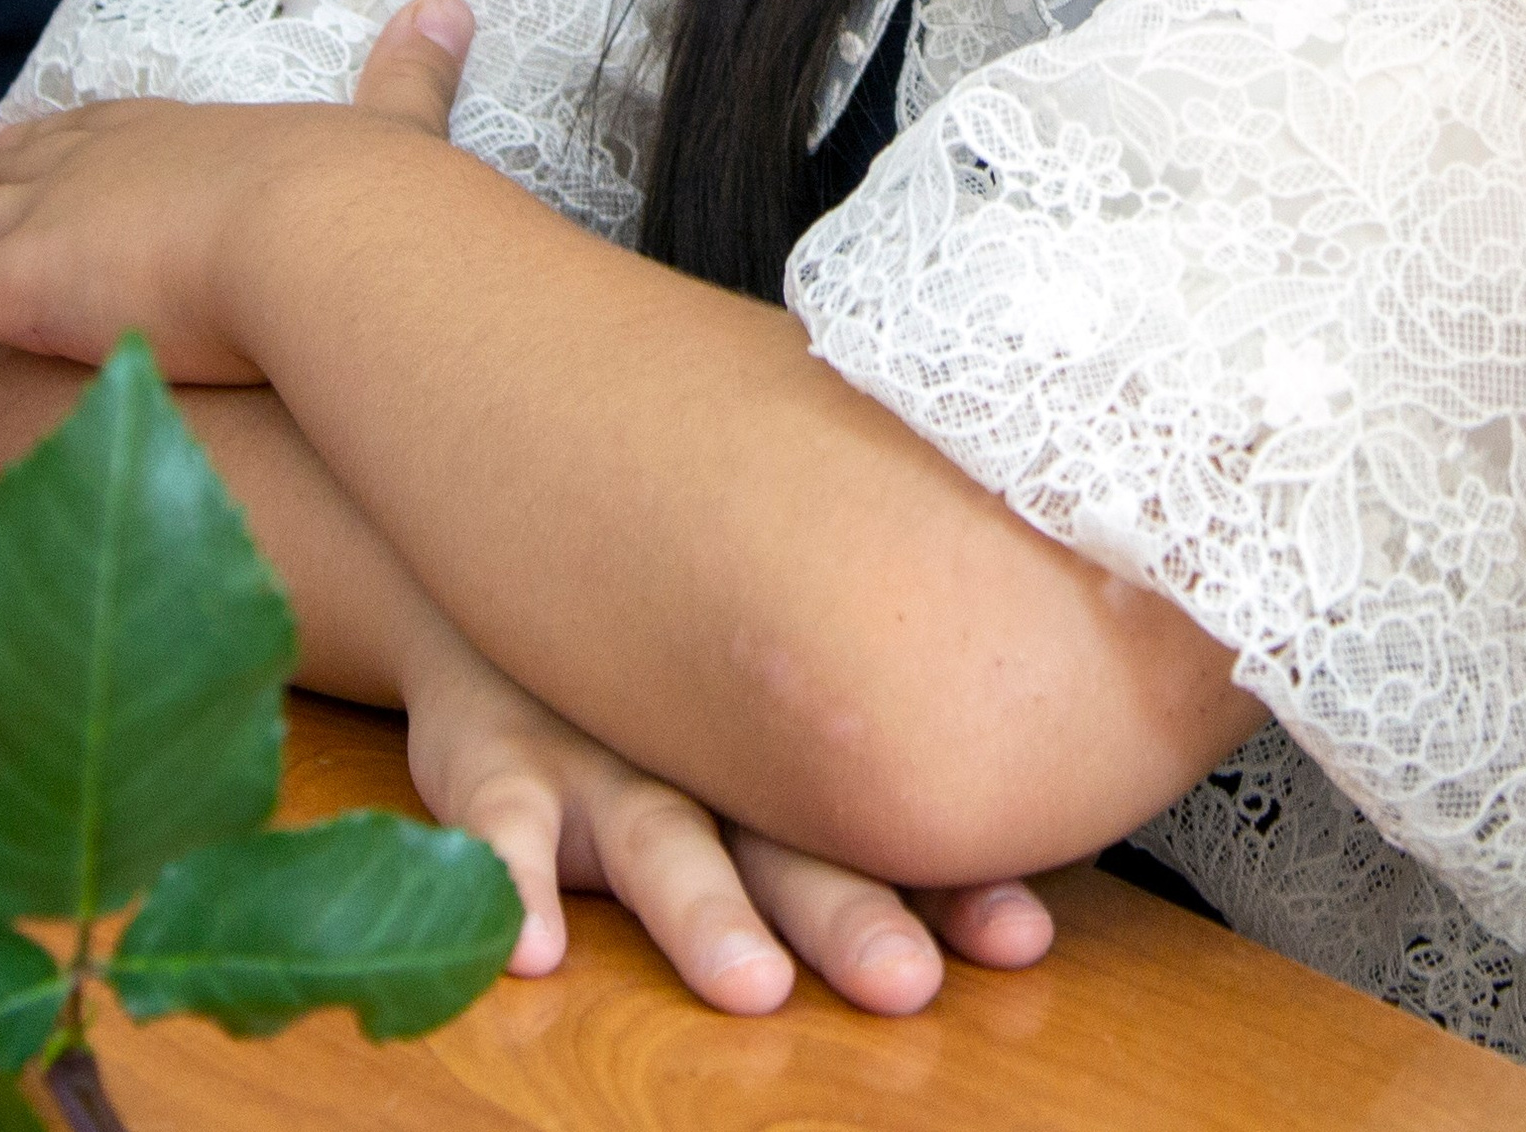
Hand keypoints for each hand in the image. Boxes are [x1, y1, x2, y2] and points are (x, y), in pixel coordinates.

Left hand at [0, 0, 482, 388]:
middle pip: (11, 176)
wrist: (324, 234)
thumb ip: (409, 73)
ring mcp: (55, 223)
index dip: (50, 138)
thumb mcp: (392, 126)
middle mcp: (104, 166)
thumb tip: (452, 4)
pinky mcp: (21, 288)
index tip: (5, 138)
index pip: (97, 131)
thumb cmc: (366, 197)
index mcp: (182, 133)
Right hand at [400, 623, 1053, 1014]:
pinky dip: (507, 879)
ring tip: (750, 984)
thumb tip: (1034, 781)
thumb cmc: (658, 644)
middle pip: (790, 839)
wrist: (504, 540)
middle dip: (848, 911)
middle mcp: (705, 750)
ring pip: (661, 838)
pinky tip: (530, 948)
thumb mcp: (759, 691)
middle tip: (904, 980)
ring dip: (705, 913)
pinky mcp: (492, 749)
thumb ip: (860, 755)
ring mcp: (599, 751)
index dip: (954, 880)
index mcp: (784, 746)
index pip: (884, 822)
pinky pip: (495, 818)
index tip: (1019, 939)